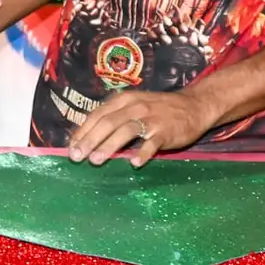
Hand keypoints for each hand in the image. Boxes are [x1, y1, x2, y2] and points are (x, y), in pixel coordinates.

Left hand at [67, 86, 220, 167]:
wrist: (194, 105)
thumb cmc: (158, 109)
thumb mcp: (134, 106)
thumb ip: (114, 117)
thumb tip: (87, 136)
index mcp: (124, 100)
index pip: (97, 115)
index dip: (83, 131)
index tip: (70, 147)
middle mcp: (135, 107)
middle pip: (107, 123)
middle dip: (90, 140)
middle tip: (77, 156)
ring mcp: (151, 118)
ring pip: (126, 131)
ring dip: (109, 146)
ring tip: (96, 160)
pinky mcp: (166, 131)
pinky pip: (152, 142)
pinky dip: (143, 152)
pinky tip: (134, 163)